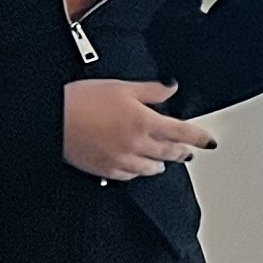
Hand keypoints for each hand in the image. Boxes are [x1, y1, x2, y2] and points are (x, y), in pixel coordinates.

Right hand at [65, 79, 212, 181]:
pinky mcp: (105, 169)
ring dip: (161, 164)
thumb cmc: (82, 99)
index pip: (182, 132)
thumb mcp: (121, 87)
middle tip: (189, 152)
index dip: (199, 137)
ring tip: (164, 162)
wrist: (53, 118)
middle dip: (182, 152)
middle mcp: (136, 144)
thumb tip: (171, 88)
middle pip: (169, 153)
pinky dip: (137, 172)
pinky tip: (137, 169)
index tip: (209, 141)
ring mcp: (121, 160)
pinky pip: (129, 176)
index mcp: (144, 122)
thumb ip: (151, 90)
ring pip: (150, 168)